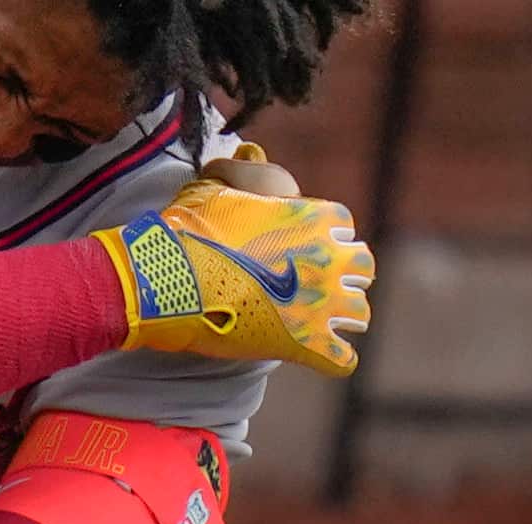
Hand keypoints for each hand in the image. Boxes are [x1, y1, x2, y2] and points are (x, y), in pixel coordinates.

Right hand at [92, 144, 373, 376]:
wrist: (168, 276)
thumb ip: (239, 173)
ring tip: (321, 322)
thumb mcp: (213, 186)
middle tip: (321, 283)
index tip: (308, 244)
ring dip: (343, 317)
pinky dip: (334, 359)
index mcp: (312, 217)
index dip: (326, 235)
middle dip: (346, 274)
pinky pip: (342, 360)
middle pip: (363, 266)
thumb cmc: (188, 229)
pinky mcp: (306, 344)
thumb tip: (245, 156)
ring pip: (359, 314)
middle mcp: (326, 259)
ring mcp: (320, 303)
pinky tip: (319, 356)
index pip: (343, 224)